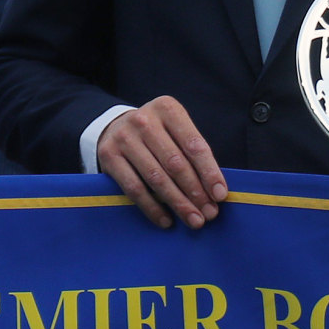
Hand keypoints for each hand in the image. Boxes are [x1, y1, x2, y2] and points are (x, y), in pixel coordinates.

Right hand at [95, 96, 227, 230]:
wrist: (114, 127)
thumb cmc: (157, 134)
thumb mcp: (175, 130)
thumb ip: (193, 153)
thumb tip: (215, 191)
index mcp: (168, 109)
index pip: (194, 145)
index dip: (209, 172)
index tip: (220, 195)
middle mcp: (144, 120)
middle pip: (175, 163)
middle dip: (195, 192)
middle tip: (209, 213)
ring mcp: (124, 137)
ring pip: (156, 178)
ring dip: (178, 203)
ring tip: (193, 219)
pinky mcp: (109, 156)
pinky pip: (134, 188)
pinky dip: (152, 208)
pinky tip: (166, 220)